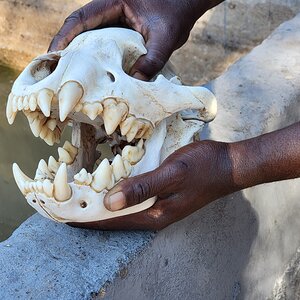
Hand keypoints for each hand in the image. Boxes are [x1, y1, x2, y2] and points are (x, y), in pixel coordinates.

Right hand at [49, 0, 223, 79]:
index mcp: (113, 3)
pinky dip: (97, 60)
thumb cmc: (176, 13)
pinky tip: (95, 76)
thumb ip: (152, 60)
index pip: (80, 19)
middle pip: (79, 30)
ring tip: (69, 78)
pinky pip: (104, 46)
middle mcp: (109, 12)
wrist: (186, 6)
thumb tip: (136, 84)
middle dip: (66, 50)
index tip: (53, 55)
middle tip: (56, 72)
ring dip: (80, 56)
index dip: (64, 37)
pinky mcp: (120, 33)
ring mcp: (114, 23)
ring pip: (90, 39)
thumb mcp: (165, 37)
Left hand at [69, 140, 236, 230]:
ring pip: (124, 208)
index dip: (88, 219)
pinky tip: (110, 186)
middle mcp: (155, 214)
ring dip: (103, 204)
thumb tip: (109, 203)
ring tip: (81, 197)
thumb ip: (143, 187)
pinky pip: (134, 198)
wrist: (228, 164)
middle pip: (116, 217)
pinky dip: (118, 194)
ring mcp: (159, 205)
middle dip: (91, 213)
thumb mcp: (173, 173)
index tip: (64, 216)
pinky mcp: (163, 195)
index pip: (113, 221)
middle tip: (67, 205)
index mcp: (155, 214)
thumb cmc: (203, 167)